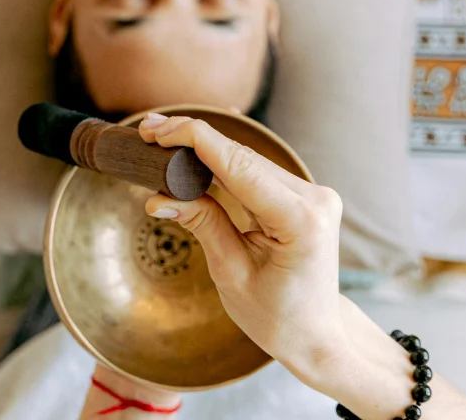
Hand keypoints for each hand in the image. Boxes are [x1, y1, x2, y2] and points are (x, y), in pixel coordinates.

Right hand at [137, 115, 465, 419]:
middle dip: (194, 141)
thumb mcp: (231, 274)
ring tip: (162, 141)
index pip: (240, 166)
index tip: (159, 131)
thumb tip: (160, 197)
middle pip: (243, 158)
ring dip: (206, 151)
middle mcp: (314, 199)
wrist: (317, 334)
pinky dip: (224, 164)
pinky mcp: (305, 197)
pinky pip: (259, 172)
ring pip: (249, 161)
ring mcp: (314, 195)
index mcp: (299, 221)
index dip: (196, 140)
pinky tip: (197, 145)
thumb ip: (203, 225)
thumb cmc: (278, 316)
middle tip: (149, 133)